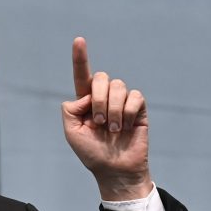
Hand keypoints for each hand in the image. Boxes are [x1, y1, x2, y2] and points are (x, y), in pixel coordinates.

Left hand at [60, 37, 152, 201]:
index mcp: (86, 101)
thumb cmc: (92, 154)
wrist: (115, 170)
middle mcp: (104, 98)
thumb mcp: (72, 132)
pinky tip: (127, 126)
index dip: (80, 58)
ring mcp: (123, 102)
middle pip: (101, 78)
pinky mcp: (139, 109)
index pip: (82, 75)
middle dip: (98, 99)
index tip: (78, 40)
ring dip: (113, 110)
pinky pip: (135, 97)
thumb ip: (71, 109)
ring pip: (118, 86)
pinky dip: (128, 112)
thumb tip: (87, 95)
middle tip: (99, 123)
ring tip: (113, 129)